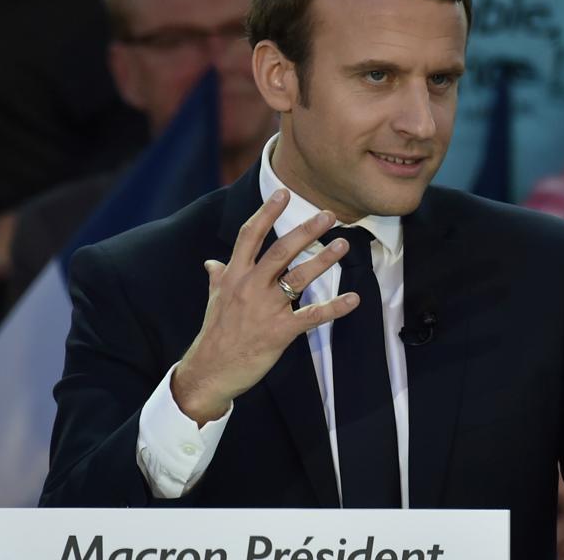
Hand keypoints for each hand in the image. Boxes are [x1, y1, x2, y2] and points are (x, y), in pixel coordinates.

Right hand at [171, 189, 358, 424]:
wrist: (210, 371)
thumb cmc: (214, 334)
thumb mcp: (214, 300)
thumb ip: (218, 277)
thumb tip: (212, 263)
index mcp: (234, 275)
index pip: (249, 236)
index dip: (266, 212)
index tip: (283, 193)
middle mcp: (250, 286)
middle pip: (280, 250)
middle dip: (305, 231)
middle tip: (328, 215)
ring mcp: (265, 308)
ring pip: (298, 277)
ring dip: (323, 260)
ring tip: (342, 245)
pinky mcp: (280, 332)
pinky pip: (311, 315)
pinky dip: (334, 307)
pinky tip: (353, 299)